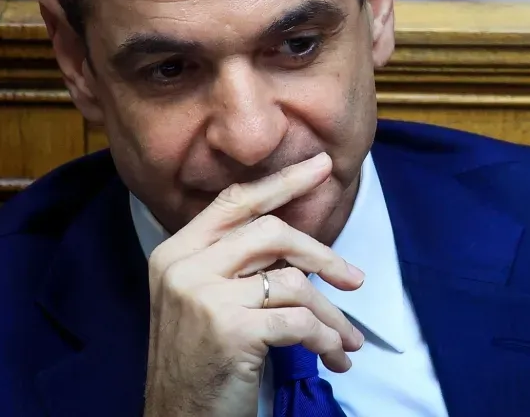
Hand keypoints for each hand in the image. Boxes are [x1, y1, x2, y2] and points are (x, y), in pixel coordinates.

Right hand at [142, 153, 365, 416]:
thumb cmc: (201, 362)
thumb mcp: (204, 301)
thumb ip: (235, 264)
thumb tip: (298, 238)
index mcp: (175, 253)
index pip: (235, 201)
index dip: (283, 181)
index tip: (322, 166)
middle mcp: (184, 268)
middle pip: (272, 232)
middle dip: (323, 254)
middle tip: (355, 279)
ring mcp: (204, 297)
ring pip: (294, 282)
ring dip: (331, 314)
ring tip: (346, 339)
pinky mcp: (230, 330)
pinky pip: (299, 322)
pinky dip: (325, 340)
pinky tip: (332, 357)